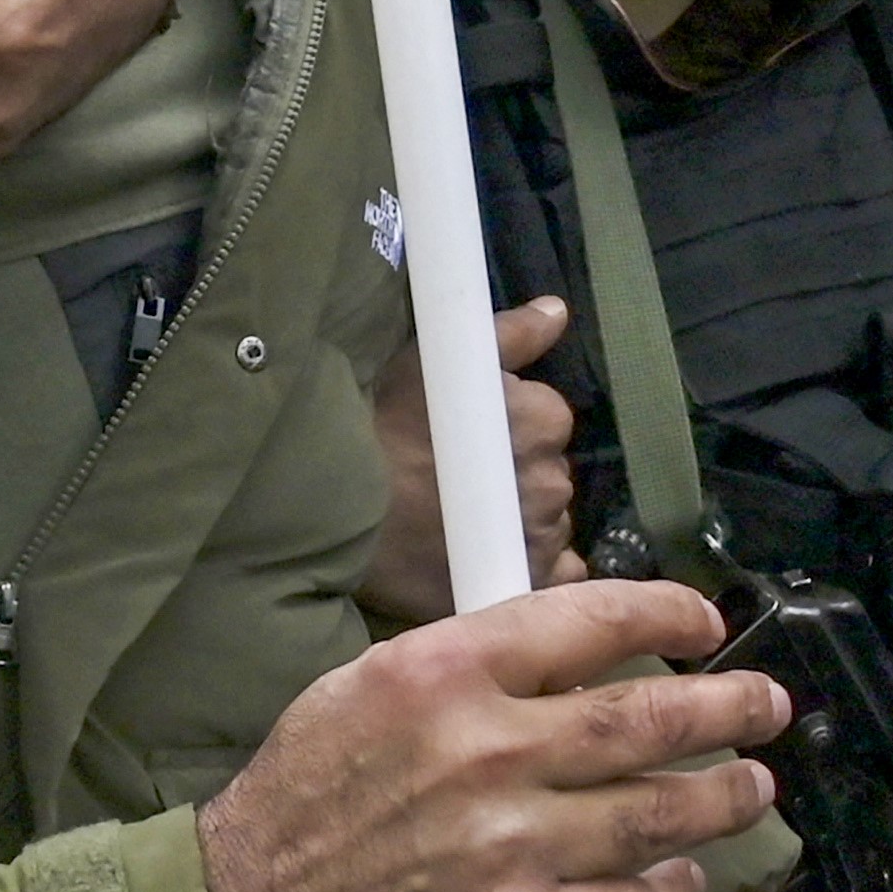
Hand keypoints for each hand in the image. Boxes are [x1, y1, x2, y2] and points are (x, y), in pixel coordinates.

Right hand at [198, 576, 770, 891]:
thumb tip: (567, 651)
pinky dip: (670, 887)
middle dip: (729, 704)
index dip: (666, 613)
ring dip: (723, 797)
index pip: (591, 619)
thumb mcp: (366, 687)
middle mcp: (491, 751)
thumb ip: (468, 664)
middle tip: (768, 702)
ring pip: (660, 812)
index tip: (702, 620)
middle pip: (650, 716)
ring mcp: (515, 847)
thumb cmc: (299, 796)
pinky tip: (684, 874)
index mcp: (444, 672)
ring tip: (753, 786)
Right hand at [363, 299, 582, 621]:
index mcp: (542, 418)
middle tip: (452, 478)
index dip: (507, 424)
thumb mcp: (433, 361)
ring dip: (517, 518)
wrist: (335, 508)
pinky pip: (551, 570)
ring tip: (457, 521)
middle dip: (513, 472)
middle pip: (545, 471)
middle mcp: (553, 479)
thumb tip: (557, 310)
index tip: (461, 435)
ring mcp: (541, 536)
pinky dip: (531, 562)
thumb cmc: (380, 426)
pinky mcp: (524, 581)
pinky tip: (486, 555)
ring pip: (544, 521)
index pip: (544, 417)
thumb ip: (508, 334)